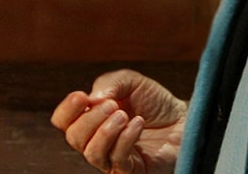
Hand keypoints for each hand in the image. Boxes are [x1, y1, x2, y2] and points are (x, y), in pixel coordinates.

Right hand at [50, 69, 187, 173]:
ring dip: (106, 131)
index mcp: (91, 119)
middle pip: (73, 138)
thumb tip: (91, 99)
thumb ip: (110, 83)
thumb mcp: (131, 82)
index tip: (82, 96)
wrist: (185, 119)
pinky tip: (138, 123)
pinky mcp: (131, 171)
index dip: (67, 109)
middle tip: (112, 105)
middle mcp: (97, 141)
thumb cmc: (155, 102)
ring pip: (92, 153)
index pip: (62, 121)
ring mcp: (112, 159)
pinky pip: (117, 160)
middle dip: (90, 119)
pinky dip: (125, 138)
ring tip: (124, 115)